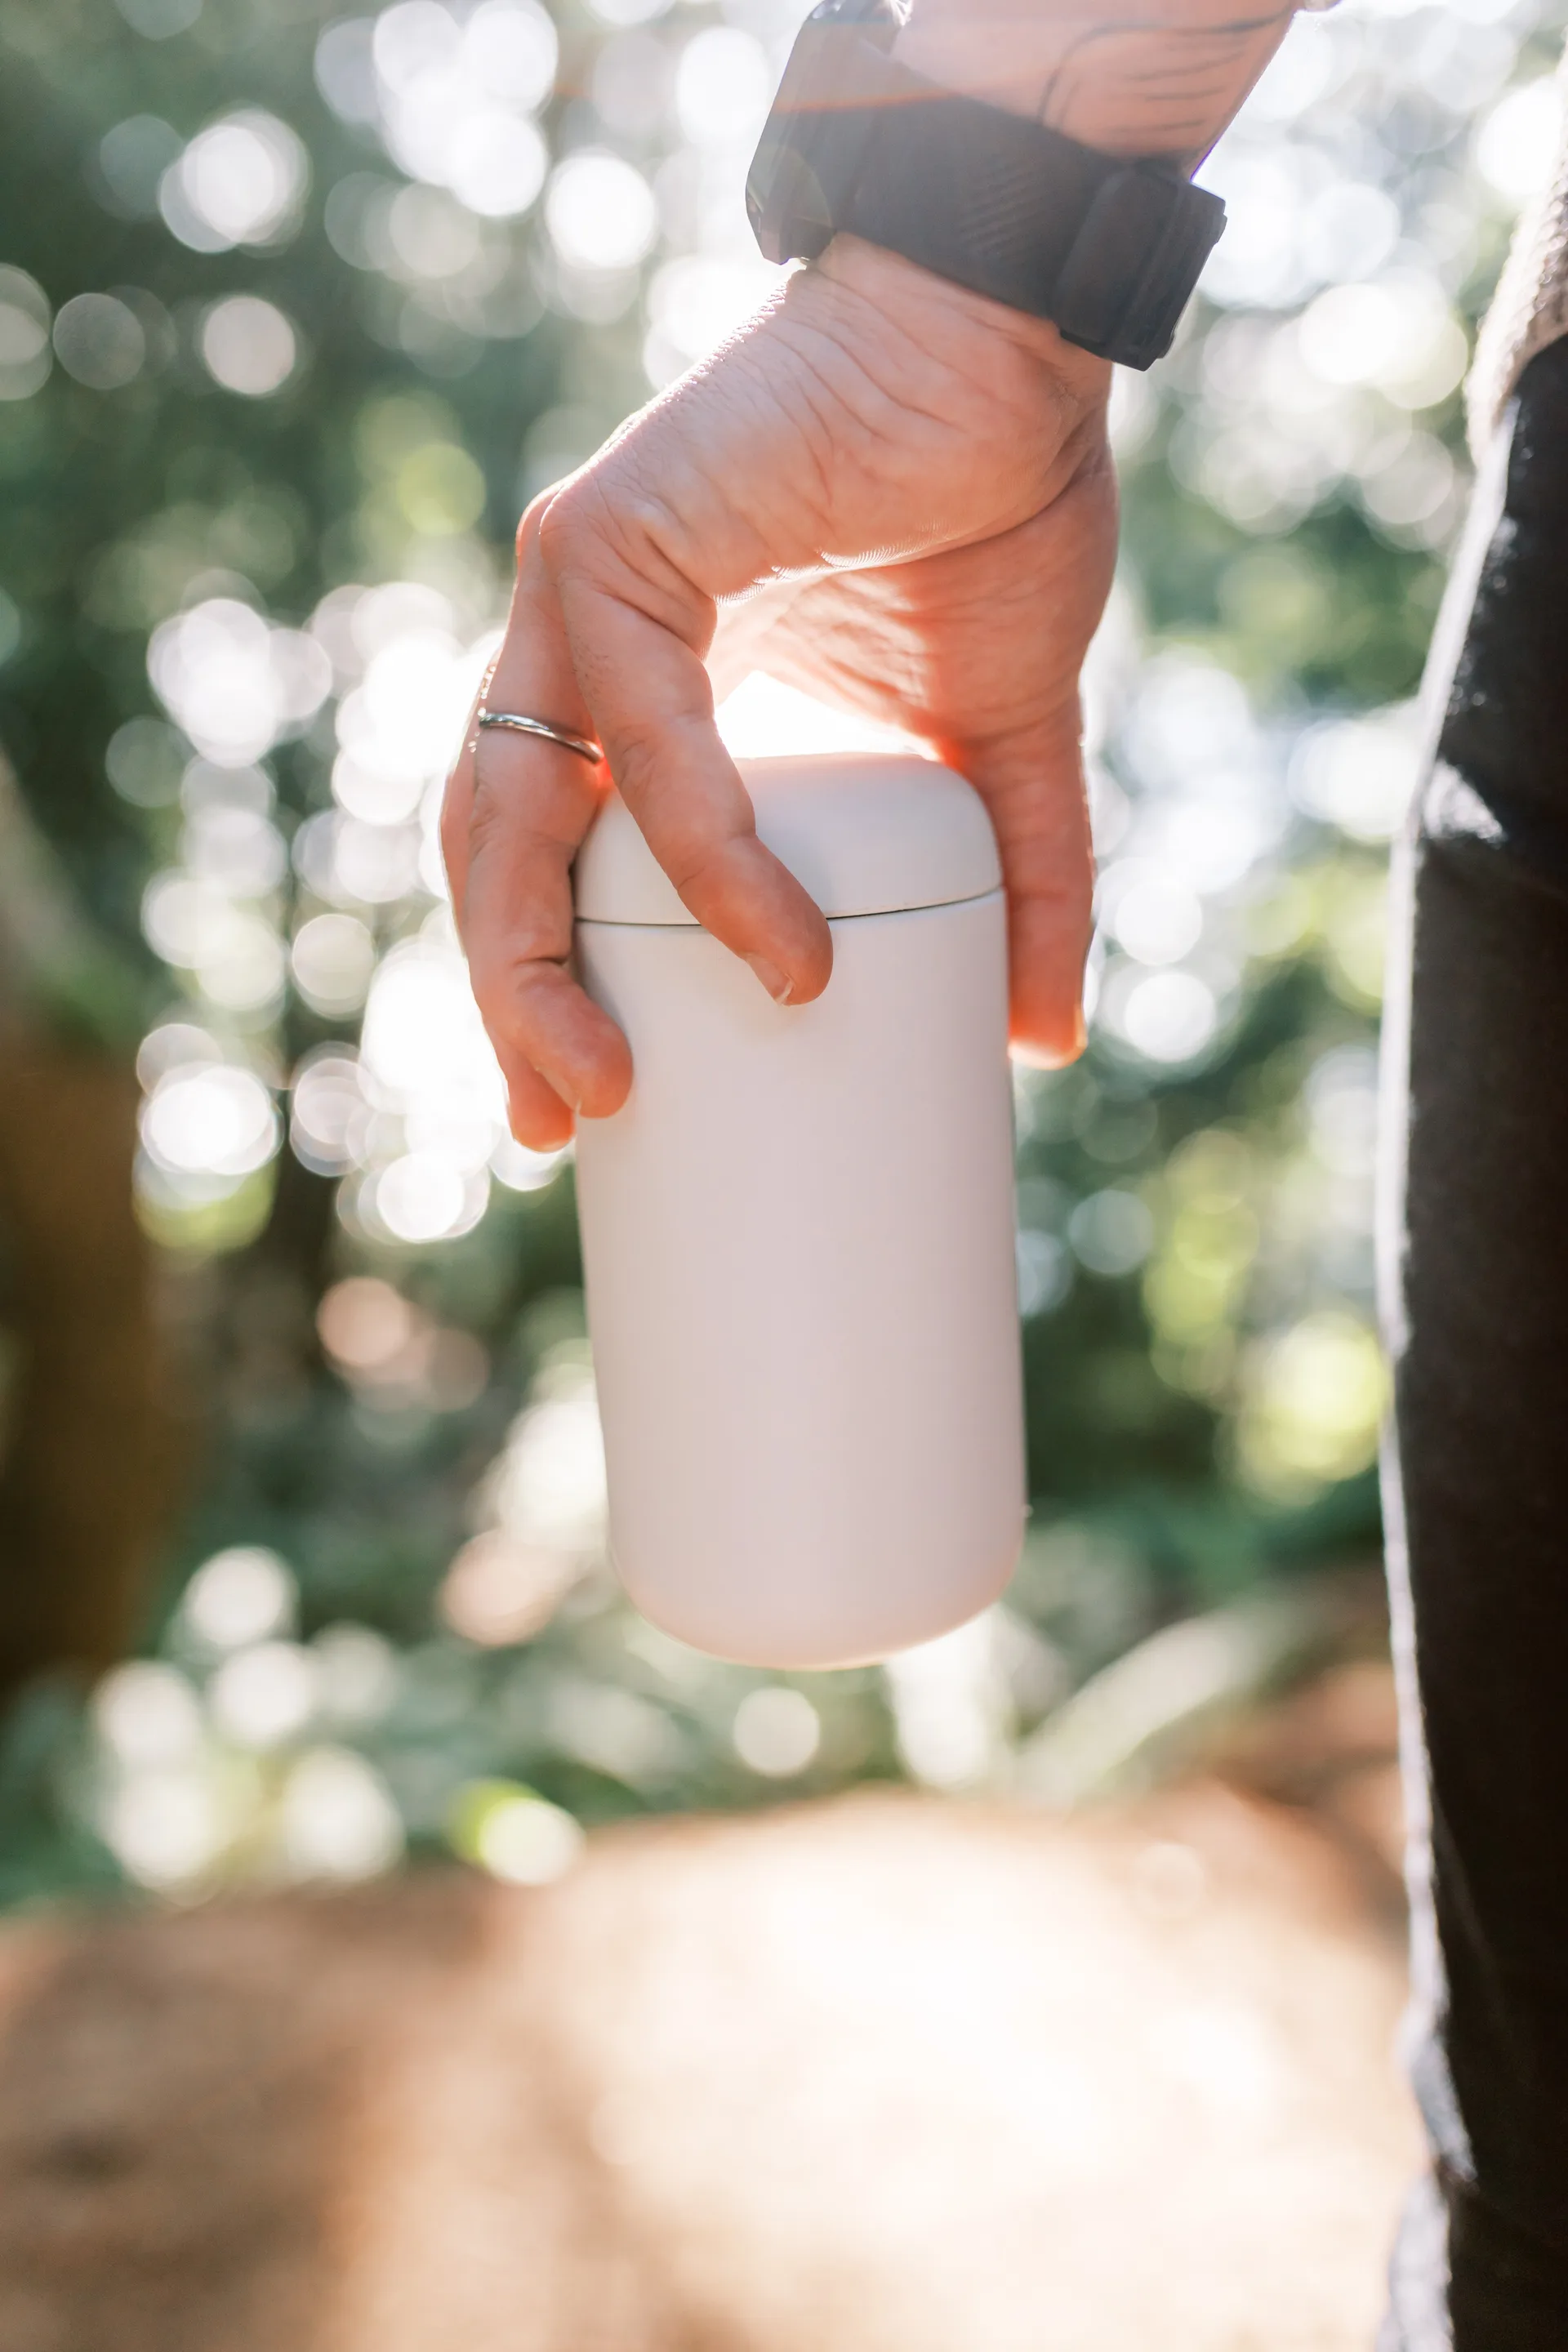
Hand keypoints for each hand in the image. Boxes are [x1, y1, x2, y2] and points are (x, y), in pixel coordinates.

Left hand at [442, 235, 1116, 1149]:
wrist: (1010, 349)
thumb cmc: (985, 514)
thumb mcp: (997, 747)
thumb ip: (1014, 882)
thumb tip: (1049, 1043)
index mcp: (642, 695)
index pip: (543, 855)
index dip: (543, 978)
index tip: (582, 1103)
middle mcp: (583, 649)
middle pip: (495, 849)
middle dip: (510, 997)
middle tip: (560, 1121)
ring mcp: (580, 591)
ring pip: (510, 801)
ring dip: (537, 954)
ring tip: (605, 1077)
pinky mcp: (614, 540)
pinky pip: (641, 732)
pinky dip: (704, 851)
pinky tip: (775, 945)